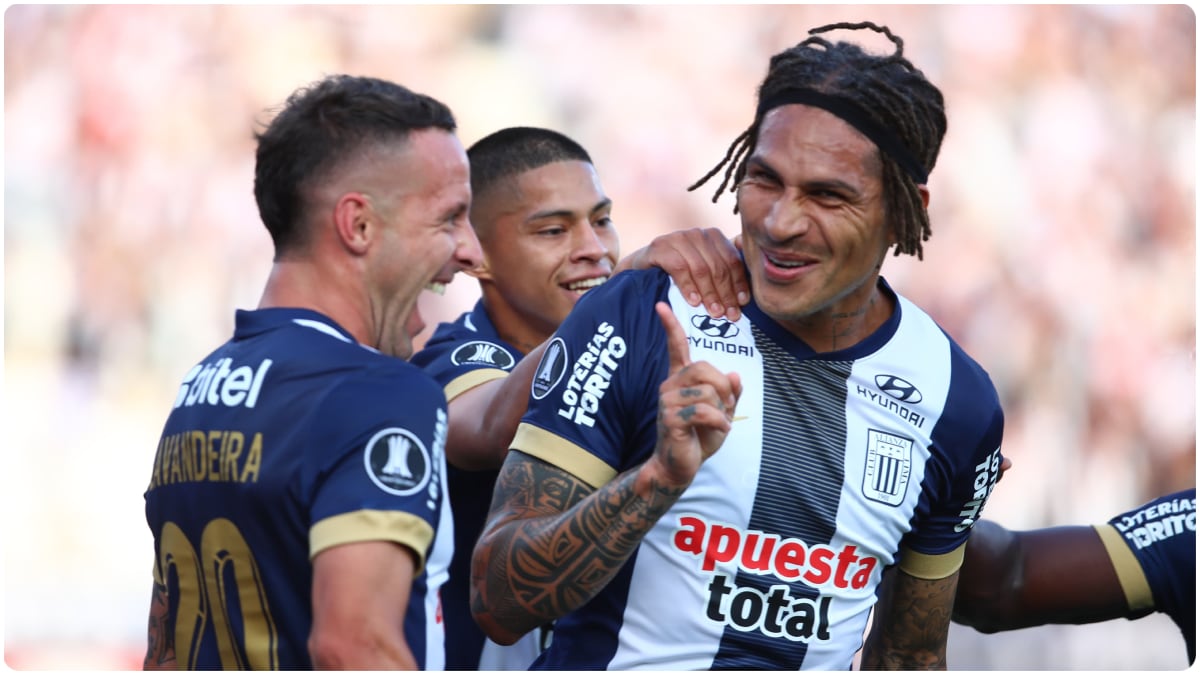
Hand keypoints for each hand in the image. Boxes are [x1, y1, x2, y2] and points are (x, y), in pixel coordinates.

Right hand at [616, 228, 748, 320]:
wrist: (643, 270)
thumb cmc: (678, 274)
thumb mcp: (703, 271)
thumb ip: (724, 274)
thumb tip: (749, 292)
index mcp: (713, 237)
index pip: (732, 260)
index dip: (739, 283)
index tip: (742, 304)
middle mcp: (697, 234)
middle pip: (718, 266)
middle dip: (725, 293)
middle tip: (729, 315)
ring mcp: (677, 238)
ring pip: (701, 268)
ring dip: (709, 293)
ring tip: (713, 313)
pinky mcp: (660, 247)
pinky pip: (679, 268)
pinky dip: (688, 287)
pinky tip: (693, 302)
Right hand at [646, 302, 741, 488]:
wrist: (679, 466)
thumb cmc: (699, 437)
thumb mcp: (722, 413)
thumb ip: (730, 394)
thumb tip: (735, 374)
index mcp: (680, 379)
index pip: (676, 347)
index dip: (670, 326)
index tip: (660, 306)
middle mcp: (670, 385)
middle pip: (705, 368)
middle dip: (724, 387)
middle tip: (726, 406)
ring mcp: (667, 401)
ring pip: (707, 392)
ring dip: (722, 409)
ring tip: (718, 423)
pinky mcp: (670, 418)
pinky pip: (704, 411)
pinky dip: (720, 421)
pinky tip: (720, 429)